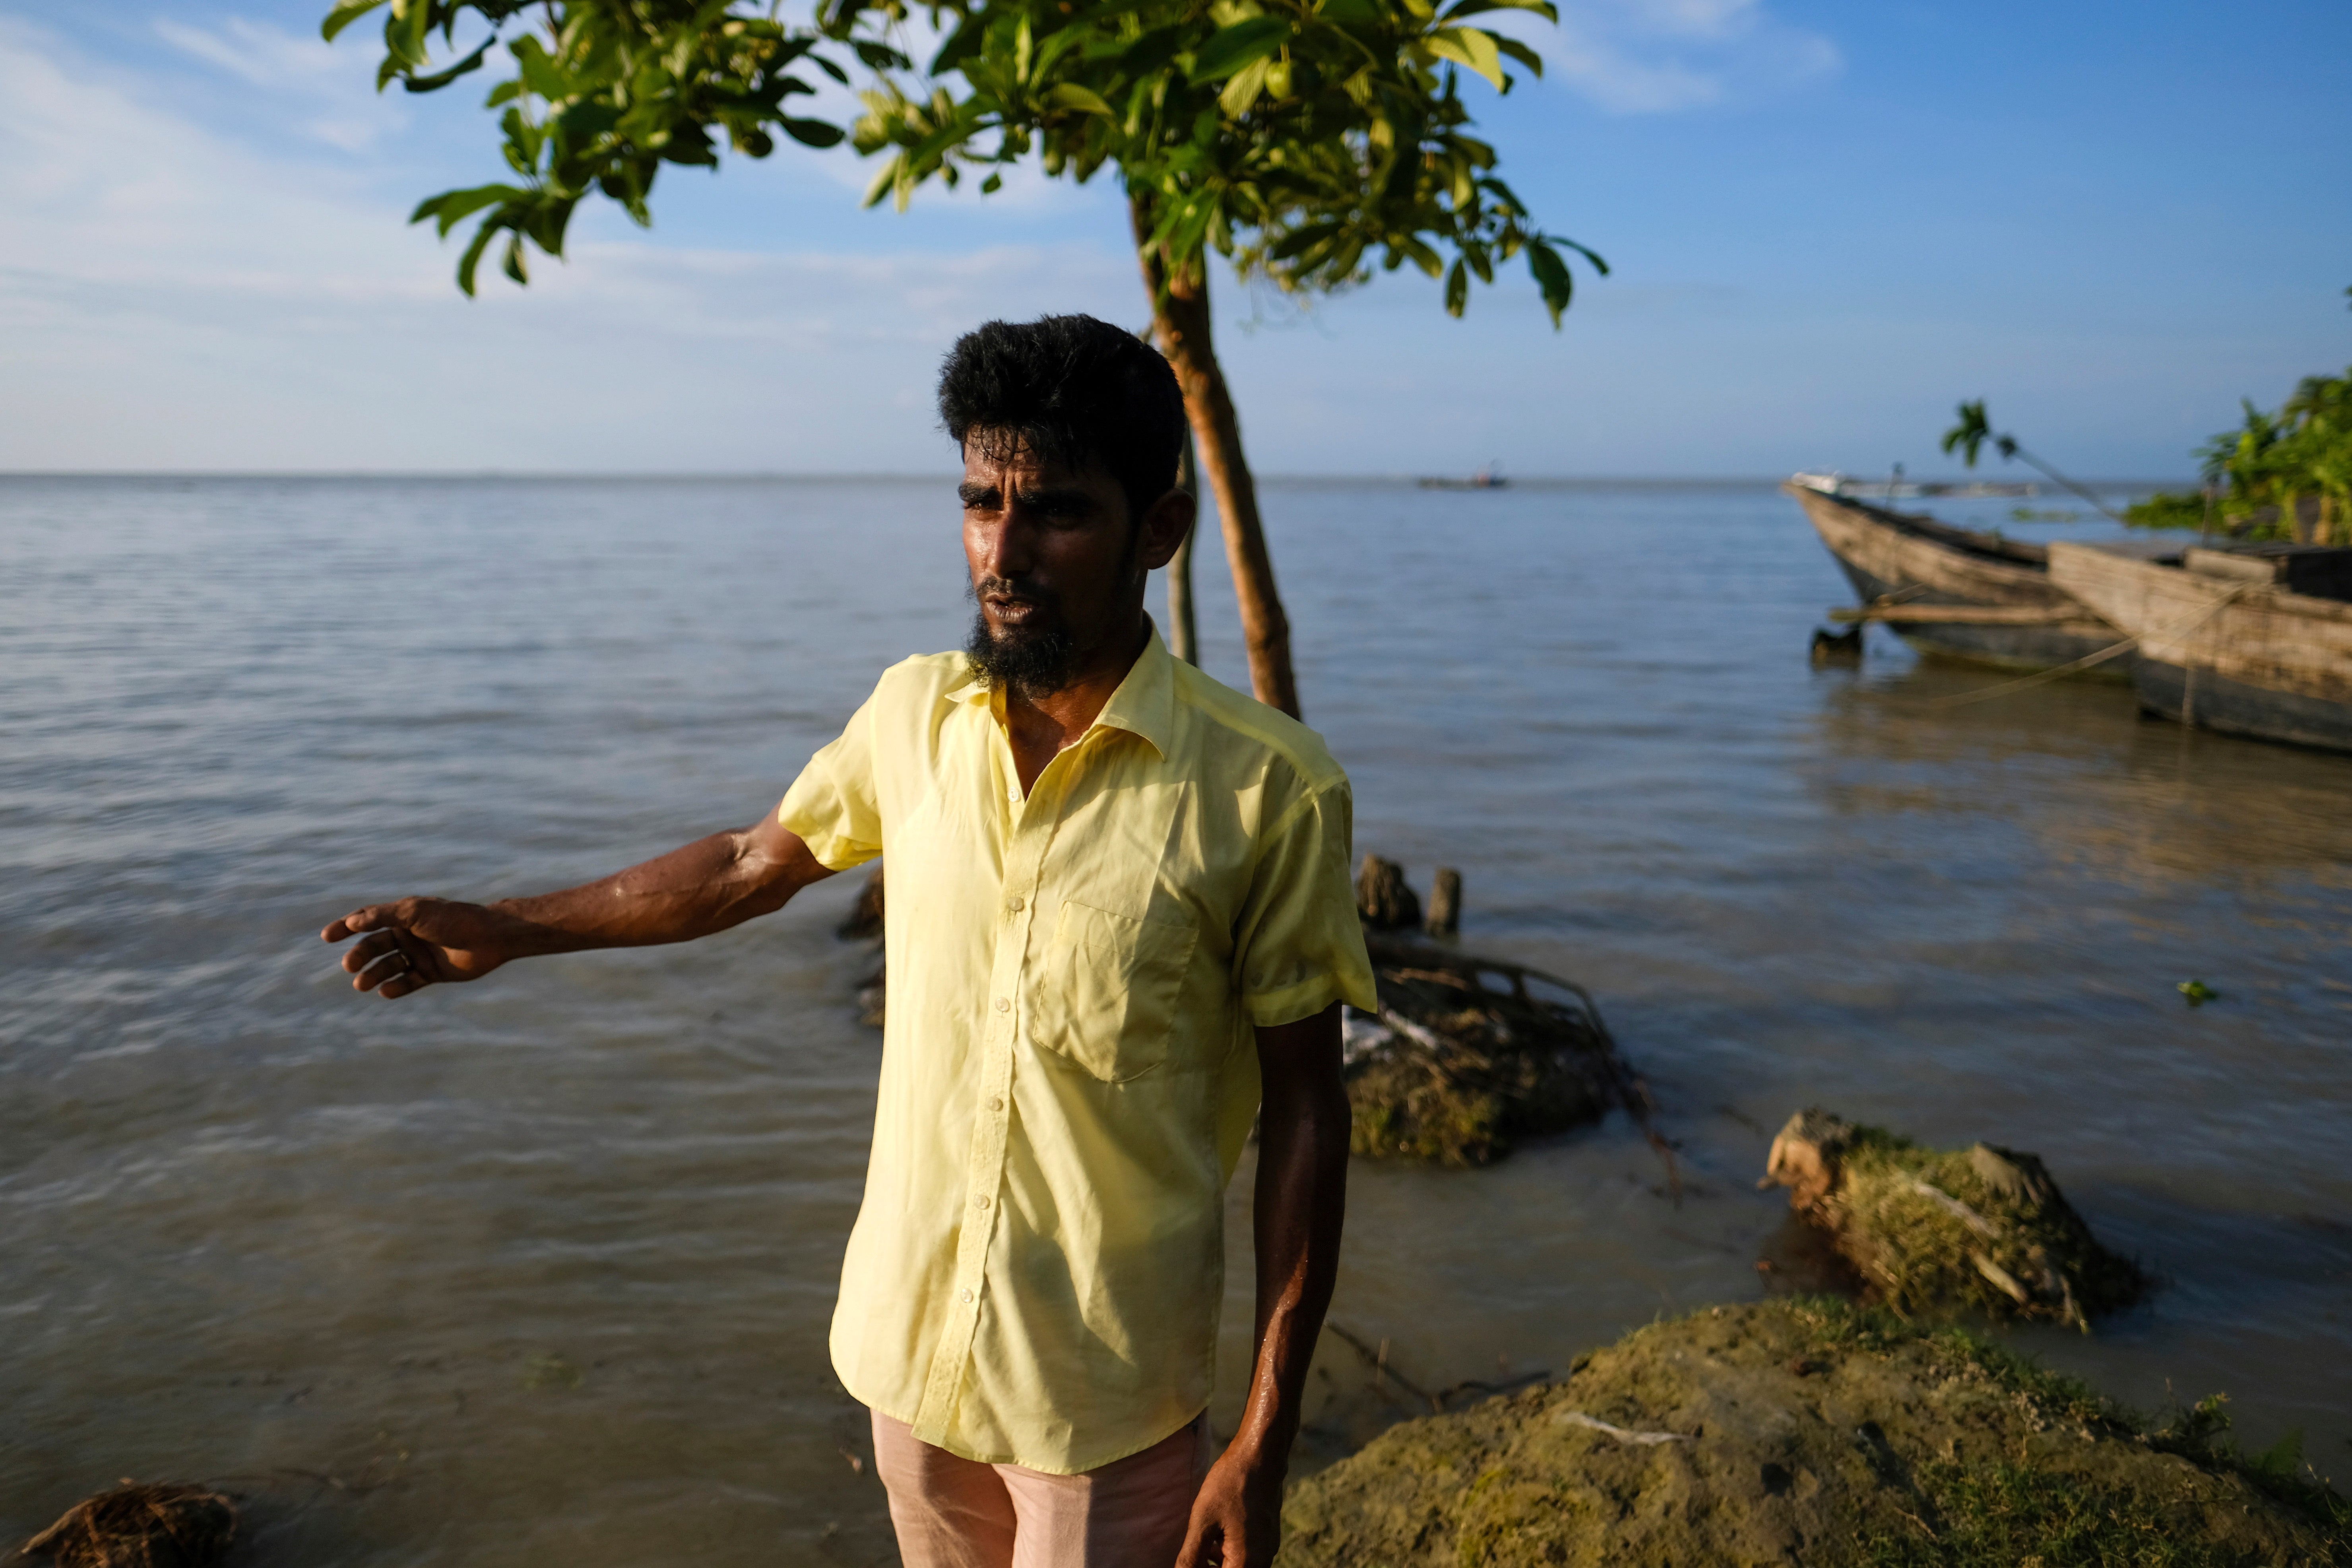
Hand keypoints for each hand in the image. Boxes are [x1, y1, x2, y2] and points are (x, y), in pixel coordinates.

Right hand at [321, 897, 527, 998]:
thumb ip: (384, 916)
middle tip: (349, 965)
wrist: (490, 937)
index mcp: (404, 916)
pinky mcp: (432, 973)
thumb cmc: (453, 919)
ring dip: (373, 974)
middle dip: (360, 955)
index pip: (368, 920)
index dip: (346, 927)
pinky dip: (395, 988)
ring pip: (388, 966)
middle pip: (375, 946)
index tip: (327, 937)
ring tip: (362, 984)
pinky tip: (385, 991)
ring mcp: (420, 954)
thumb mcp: (416, 913)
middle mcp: (409, 934)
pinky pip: (407, 982)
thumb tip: (352, 921)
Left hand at [1175, 1447, 1283, 1567]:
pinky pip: (1245, 1555)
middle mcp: (1262, 1562)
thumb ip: (1191, 1557)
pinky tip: (1215, 1535)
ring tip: (1201, 1543)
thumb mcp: (1203, 1522)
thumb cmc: (1231, 1485)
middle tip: (1190, 1554)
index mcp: (1247, 1563)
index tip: (1189, 1560)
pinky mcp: (1267, 1537)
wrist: (1261, 1456)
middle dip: (1208, 1565)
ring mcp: (1267, 1549)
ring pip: (1236, 1565)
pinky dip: (1228, 1552)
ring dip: (1216, 1561)